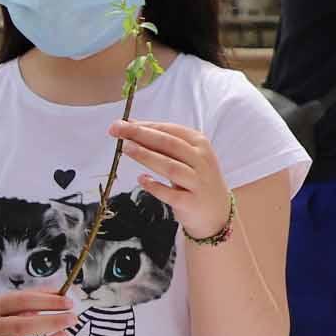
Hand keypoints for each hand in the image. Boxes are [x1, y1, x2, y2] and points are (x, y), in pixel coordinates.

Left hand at [108, 119, 232, 240]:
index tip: (121, 124)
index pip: (169, 130)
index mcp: (199, 144)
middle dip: (141, 135)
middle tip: (118, 131)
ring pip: (170, 167)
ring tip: (126, 148)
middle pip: (169, 144)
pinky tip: (141, 179)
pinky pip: (171, 194)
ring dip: (147, 156)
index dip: (145, 126)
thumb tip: (130, 125)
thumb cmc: (195, 179)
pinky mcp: (192, 203)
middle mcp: (201, 161)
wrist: (217, 212)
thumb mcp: (184, 157)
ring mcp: (198, 182)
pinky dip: (155, 186)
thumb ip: (160, 142)